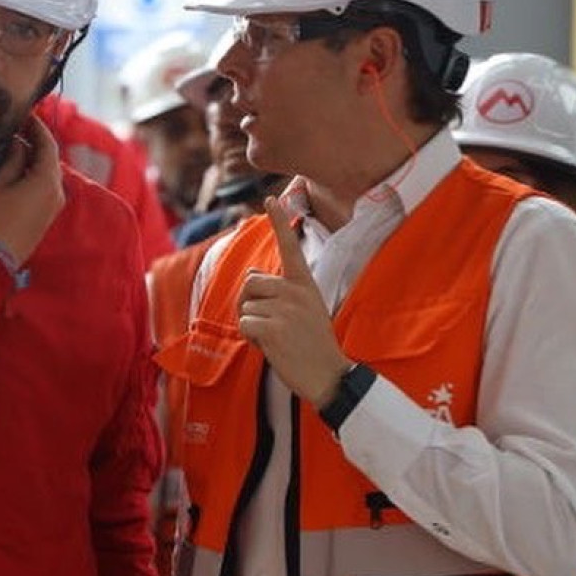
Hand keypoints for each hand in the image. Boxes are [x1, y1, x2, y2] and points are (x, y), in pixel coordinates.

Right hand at [0, 115, 64, 265]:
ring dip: (36, 159)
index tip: (27, 115)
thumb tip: (20, 144)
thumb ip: (13, 160)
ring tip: (17, 146)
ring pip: (49, 173)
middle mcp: (58, 192)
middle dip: (37, 142)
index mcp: (47, 181)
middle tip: (20, 128)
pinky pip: (47, 187)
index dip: (38, 128)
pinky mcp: (49, 215)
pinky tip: (21, 170)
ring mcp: (55, 205)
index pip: (48, 145)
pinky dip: (37, 174)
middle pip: (51, 158)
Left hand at [238, 197, 350, 406]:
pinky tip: (271, 349)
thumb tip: (252, 274)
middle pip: (250, 282)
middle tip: (272, 325)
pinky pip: (244, 324)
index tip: (271, 199)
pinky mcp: (273, 328)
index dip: (280, 222)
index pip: (290, 248)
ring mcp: (285, 309)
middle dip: (251, 303)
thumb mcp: (305, 310)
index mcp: (305, 285)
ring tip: (277, 339)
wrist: (330, 376)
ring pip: (245, 307)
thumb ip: (281, 292)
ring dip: (252, 325)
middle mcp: (295, 291)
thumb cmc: (313, 344)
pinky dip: (251, 339)